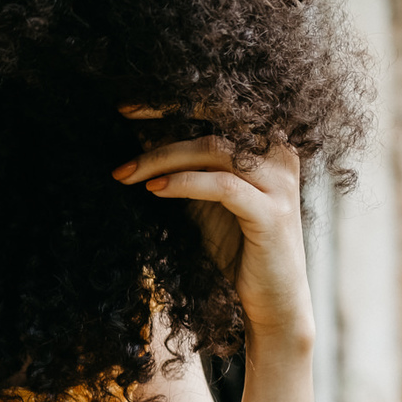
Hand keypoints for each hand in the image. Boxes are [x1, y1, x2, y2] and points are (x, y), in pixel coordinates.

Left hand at [112, 112, 313, 349]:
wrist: (271, 301)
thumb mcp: (203, 197)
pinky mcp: (273, 214)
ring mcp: (280, 182)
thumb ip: (183, 165)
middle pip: (217, 117)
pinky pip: (222, 187)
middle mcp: (280, 154)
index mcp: (267, 142)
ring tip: (125, 172)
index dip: (172, 100)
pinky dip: (183, 183)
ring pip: (214, 149)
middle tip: (120, 119)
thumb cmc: (236, 247)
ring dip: (162, 157)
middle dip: (163, 115)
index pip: (219, 104)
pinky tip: (153, 189)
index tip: (126, 106)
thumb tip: (136, 136)